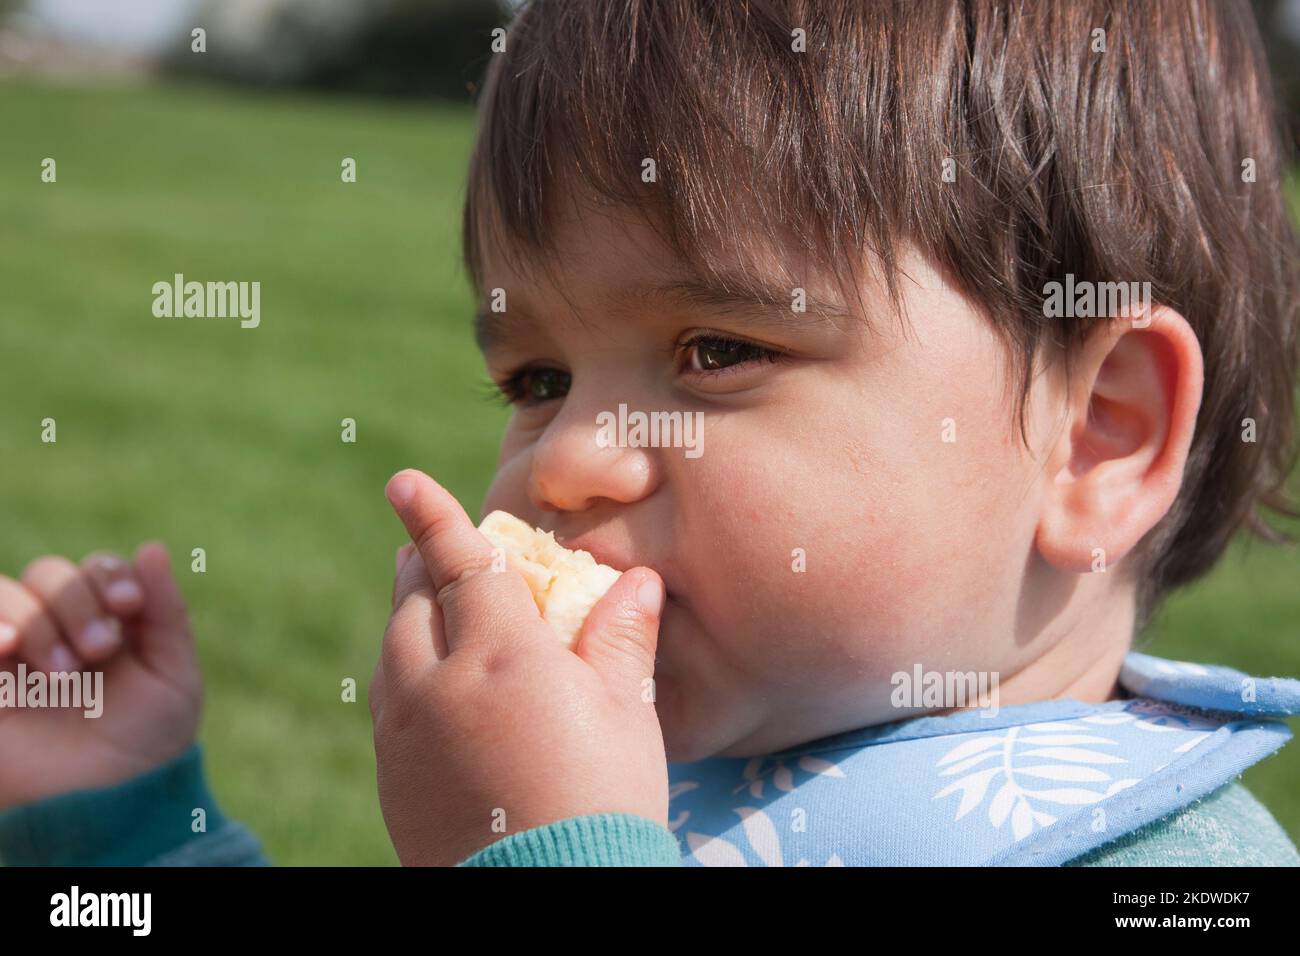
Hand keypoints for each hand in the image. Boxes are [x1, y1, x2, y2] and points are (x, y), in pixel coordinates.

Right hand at [0, 542, 202, 809]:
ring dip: (39, 619)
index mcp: (109, 621)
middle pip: (50, 573)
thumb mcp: (173, 677)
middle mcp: (59, 627)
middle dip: (77, 601)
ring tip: (64, 671)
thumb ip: (166, 612)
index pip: (99, 568)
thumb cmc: (146, 742)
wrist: (104, 803)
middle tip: (100, 649)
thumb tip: (152, 547)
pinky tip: (9, 648)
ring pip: (6, 592)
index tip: (130, 605)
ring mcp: (16, 651)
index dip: (111, 576)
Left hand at [371, 469, 668, 865]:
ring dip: (408, 618)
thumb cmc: (602, 799)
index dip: (433, 518)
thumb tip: (635, 580)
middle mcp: (437, 683)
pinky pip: (388, 704)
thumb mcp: (628, 713)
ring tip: (425, 605)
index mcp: (500, 654)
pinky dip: (403, 673)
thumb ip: (621, 637)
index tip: (402, 482)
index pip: (461, 564)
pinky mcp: (393, 778)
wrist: (545, 894)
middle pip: (413, 602)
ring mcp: (406, 733)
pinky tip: (426, 685)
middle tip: (426, 546)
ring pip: (392, 653)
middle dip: (420, 564)